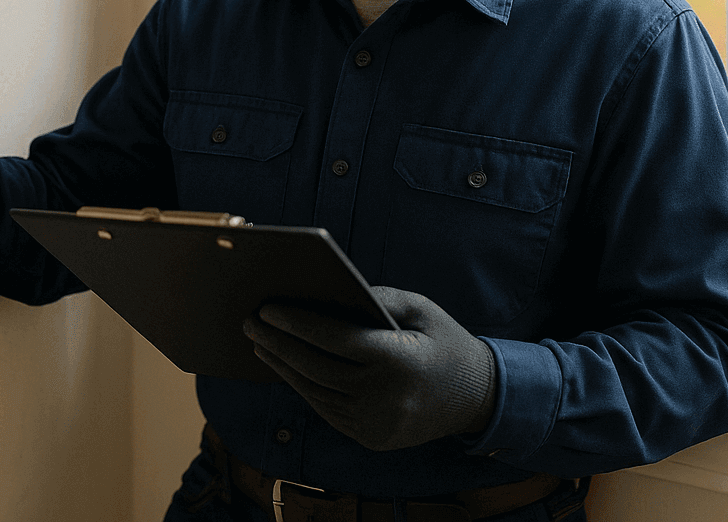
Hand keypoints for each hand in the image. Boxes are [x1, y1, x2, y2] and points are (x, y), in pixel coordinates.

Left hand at [243, 286, 496, 451]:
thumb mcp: (420, 308)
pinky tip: (287, 368)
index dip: (298, 323)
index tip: (268, 308)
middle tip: (250, 322)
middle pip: (317, 367)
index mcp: (398, 360)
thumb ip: (377, 297)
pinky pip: (327, 410)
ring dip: (283, 368)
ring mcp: (376, 423)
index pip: (335, 339)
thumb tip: (327, 290)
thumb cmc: (445, 343)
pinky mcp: (371, 437)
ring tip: (260, 344)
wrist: (477, 398)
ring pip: (316, 393)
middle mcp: (385, 397)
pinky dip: (303, 387)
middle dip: (279, 343)